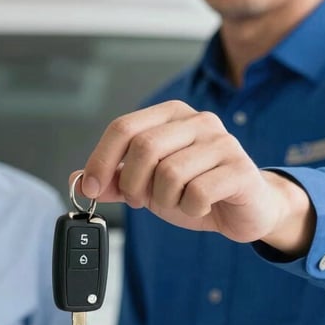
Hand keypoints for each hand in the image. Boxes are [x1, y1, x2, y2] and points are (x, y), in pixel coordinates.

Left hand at [76, 100, 314, 254]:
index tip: (90, 188)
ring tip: (177, 202)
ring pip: (170, 173)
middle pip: (144, 147)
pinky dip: (189, 208)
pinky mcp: (240, 169)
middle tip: (141, 201)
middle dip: (133, 183)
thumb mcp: (148, 185)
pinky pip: (197, 192)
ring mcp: (222, 142)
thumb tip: (77, 180)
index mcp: (171, 115)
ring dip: (164, 199)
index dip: (100, 159)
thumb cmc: (197, 190)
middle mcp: (198, 121)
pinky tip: (199, 206)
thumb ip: (115, 181)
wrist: (247, 209)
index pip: (124, 127)